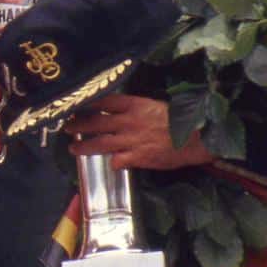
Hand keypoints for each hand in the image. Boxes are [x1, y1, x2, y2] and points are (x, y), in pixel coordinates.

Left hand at [66, 94, 213, 170]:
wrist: (200, 137)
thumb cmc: (181, 120)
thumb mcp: (155, 106)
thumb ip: (135, 108)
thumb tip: (116, 111)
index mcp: (135, 105)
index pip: (104, 102)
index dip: (88, 105)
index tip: (76, 107)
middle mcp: (129, 121)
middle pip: (95, 122)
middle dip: (77, 125)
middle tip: (66, 127)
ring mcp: (132, 140)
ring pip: (100, 143)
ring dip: (83, 146)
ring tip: (73, 148)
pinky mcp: (139, 158)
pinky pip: (118, 161)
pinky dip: (112, 162)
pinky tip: (109, 164)